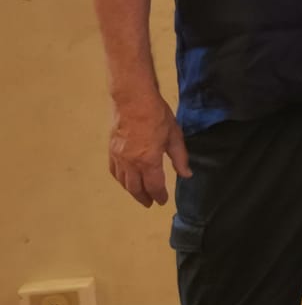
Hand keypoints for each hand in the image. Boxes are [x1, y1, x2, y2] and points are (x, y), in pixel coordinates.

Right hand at [109, 88, 189, 206]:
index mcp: (149, 161)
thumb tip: (186, 175)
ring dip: (131, 191)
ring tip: (139, 194)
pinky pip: (114, 171)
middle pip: (136, 188)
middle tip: (150, 203)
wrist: (133, 100)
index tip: (163, 201)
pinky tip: (125, 180)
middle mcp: (131, 163)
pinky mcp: (111, 150)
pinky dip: (120, 179)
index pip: (154, 186)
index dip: (159, 196)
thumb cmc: (157, 116)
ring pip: (123, 182)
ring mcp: (118, 157)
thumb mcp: (174, 136)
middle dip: (144, 197)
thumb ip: (180, 158)